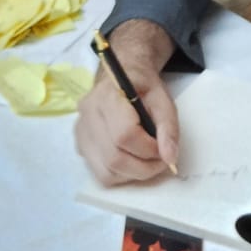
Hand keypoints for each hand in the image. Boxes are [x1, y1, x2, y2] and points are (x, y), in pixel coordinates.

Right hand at [74, 18, 180, 182]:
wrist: (121, 76)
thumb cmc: (142, 86)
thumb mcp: (163, 98)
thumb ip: (168, 127)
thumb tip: (170, 158)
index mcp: (107, 96)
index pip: (124, 134)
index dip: (148, 148)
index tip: (163, 148)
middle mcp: (87, 115)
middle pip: (114, 158)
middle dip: (144, 167)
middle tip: (161, 161)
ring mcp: (80, 132)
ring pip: (106, 171)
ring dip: (133, 174)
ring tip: (148, 160)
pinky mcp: (80, 146)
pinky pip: (100, 173)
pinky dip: (121, 174)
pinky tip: (132, 161)